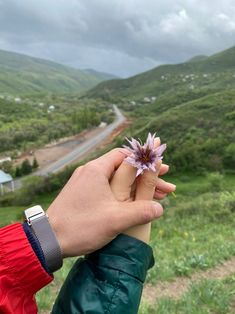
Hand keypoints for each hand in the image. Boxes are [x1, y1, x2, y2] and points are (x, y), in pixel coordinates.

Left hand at [47, 148, 162, 256]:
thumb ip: (140, 211)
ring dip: (135, 187)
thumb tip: (160, 208)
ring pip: (116, 180)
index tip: (160, 169)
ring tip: (156, 197)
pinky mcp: (81, 194)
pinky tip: (133, 204)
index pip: (125, 155)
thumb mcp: (115, 220)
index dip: (145, 161)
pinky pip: (106, 188)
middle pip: (123, 168)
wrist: (49, 239)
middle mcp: (89, 171)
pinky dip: (122, 194)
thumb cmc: (81, 226)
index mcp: (96, 170)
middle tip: (165, 186)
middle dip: (145, 177)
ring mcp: (84, 183)